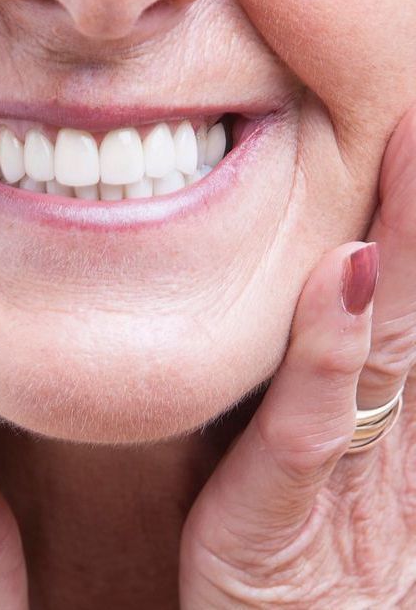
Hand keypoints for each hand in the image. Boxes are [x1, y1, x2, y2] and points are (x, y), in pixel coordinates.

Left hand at [180, 106, 415, 608]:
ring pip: (388, 348)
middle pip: (413, 307)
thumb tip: (329, 285)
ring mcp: (350, 475)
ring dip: (406, 248)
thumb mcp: (304, 455)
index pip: (405, 309)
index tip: (412, 137)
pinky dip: (330, 352)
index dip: (413, 223)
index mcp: (386, 420)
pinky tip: (346, 275)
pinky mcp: (287, 511)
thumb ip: (318, 376)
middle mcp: (386, 437)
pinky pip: (311, 425)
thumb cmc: (289, 552)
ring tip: (414, 146)